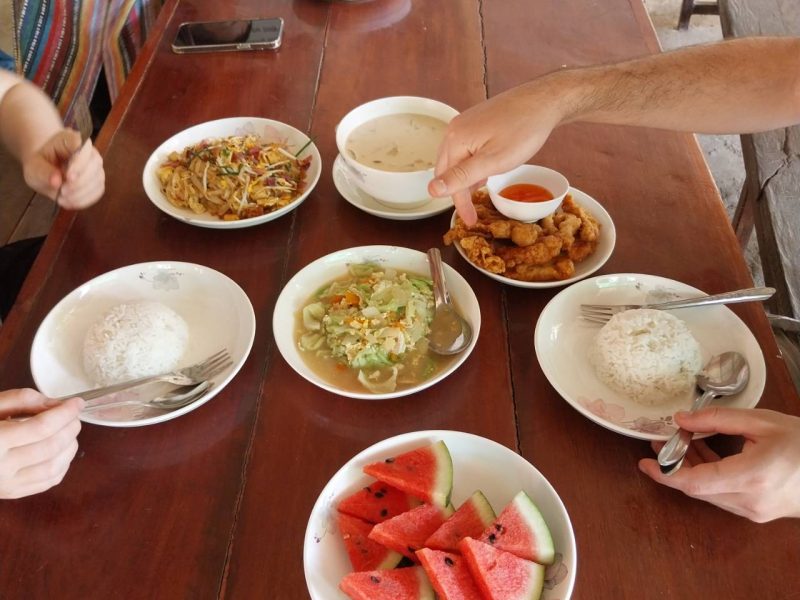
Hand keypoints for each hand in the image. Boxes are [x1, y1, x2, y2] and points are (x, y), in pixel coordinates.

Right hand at [0, 389, 82, 498]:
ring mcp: (6, 484)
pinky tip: (64, 451)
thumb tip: (56, 404)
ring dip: (71, 447)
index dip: (65, 413)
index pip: (42, 427)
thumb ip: (22, 400)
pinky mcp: (10, 493)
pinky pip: (47, 482)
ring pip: (54, 467)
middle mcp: (0, 467)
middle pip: (51, 446)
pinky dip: (63, 466)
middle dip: (70, 427)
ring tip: (71, 431)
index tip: (77, 402)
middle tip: (74, 415)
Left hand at [22, 129, 104, 209]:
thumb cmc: (40, 164)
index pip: (84, 147)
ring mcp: (96, 168)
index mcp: (72, 140)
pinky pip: (97, 192)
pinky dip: (84, 200)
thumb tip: (57, 182)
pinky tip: (69, 201)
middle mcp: (90, 152)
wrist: (46, 169)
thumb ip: (43, 172)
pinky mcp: (98, 182)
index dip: (79, 163)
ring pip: (98, 180)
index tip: (68, 178)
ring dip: (80, 193)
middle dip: (80, 182)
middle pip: (95, 165)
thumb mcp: (34, 166)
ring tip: (61, 198)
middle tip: (62, 191)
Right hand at [428, 78, 566, 225]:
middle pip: (447, 169)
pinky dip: (472, 165)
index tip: (471, 221)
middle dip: (459, 191)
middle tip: (473, 210)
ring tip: (480, 191)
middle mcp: (454, 130)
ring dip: (465, 178)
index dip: (461, 204)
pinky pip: (466, 150)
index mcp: (455, 140)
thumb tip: (431, 190)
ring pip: (456, 160)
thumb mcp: (493, 161)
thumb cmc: (523, 131)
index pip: (450, 181)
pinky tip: (485, 170)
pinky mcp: (476, 122)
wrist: (543, 100)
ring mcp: (464, 124)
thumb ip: (461, 177)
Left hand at [639, 407, 799, 521]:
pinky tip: (700, 453)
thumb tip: (681, 419)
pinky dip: (707, 476)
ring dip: (690, 469)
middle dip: (673, 466)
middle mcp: (749, 500)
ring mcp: (753, 511)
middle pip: (696, 488)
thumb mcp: (761, 422)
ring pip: (707, 493)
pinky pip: (721, 495)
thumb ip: (717, 420)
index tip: (644, 462)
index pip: (694, 482)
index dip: (664, 474)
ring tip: (678, 443)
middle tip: (661, 442)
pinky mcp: (756, 513)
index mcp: (751, 477)